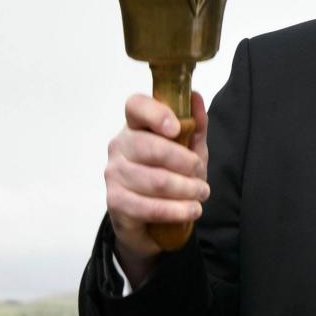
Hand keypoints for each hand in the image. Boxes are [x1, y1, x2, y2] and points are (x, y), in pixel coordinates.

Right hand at [104, 92, 209, 284]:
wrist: (152, 219)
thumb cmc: (170, 176)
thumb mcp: (189, 150)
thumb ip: (194, 126)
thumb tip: (195, 97)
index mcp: (136, 127)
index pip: (136, 106)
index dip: (156, 113)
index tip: (176, 128)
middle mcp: (120, 146)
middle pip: (150, 147)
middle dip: (185, 162)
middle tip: (201, 174)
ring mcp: (114, 174)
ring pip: (156, 180)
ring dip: (187, 189)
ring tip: (201, 194)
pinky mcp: (115, 202)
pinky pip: (149, 207)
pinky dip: (177, 210)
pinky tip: (191, 209)